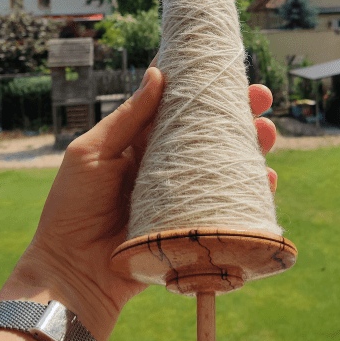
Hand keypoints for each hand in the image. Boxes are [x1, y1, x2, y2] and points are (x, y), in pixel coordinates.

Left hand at [1, 63, 277, 340]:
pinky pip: (228, 202)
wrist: (73, 271)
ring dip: (251, 145)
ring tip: (266, 133)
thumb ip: (127, 117)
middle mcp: (166, 163)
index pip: (178, 106)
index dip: (202, 86)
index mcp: (141, 141)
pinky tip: (265, 179)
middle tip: (261, 98)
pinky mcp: (193, 222)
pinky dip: (251, 189)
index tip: (227, 69)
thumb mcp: (92, 153)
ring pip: (225, 162)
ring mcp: (182, 192)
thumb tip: (158, 72)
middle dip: (239, 112)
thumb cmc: (72, 207)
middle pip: (209, 131)